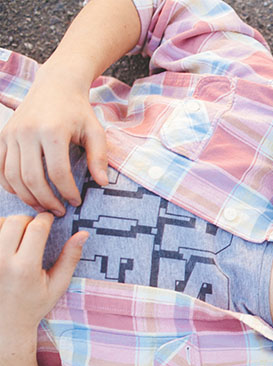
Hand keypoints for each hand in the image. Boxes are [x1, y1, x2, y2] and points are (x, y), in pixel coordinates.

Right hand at [0, 63, 108, 215]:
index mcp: (52, 131)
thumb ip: (99, 157)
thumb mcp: (95, 131)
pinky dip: (10, 185)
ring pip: (13, 176)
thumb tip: (102, 183)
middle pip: (32, 178)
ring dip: (27, 196)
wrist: (55, 86)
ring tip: (44, 207)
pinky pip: (1, 167)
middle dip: (46, 200)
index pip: (57, 172)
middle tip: (59, 211)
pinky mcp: (3, 136)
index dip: (67, 192)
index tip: (76, 202)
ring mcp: (11, 134)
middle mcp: (28, 132)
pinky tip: (25, 194)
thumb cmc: (78, 111)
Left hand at [0, 213, 87, 336]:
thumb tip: (83, 234)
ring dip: (10, 224)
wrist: (4, 323)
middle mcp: (2, 262)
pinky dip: (0, 230)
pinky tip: (6, 241)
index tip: (50, 220)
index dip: (46, 219)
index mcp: (25, 268)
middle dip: (28, 220)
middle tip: (35, 229)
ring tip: (18, 235)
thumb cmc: (33, 304)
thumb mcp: (57, 285)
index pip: (36, 228)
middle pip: (16, 221)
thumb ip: (70, 258)